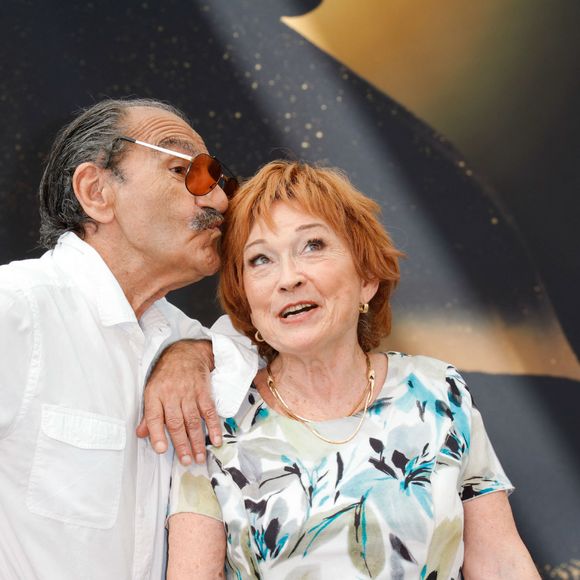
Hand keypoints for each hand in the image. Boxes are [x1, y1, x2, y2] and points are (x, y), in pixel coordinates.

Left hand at [136, 339, 222, 464]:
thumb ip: (148, 414)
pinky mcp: (203, 392)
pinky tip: (215, 440)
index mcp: (155, 394)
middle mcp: (172, 394)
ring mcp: (189, 393)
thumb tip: (141, 434)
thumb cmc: (166, 375)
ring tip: (199, 457)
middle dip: (181, 444)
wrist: (186, 353)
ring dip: (196, 441)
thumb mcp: (152, 390)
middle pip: (176, 422)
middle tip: (186, 461)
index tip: (161, 450)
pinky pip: (209, 411)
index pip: (154, 416)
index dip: (157, 434)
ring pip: (193, 420)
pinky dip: (213, 427)